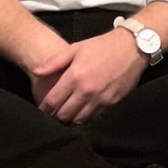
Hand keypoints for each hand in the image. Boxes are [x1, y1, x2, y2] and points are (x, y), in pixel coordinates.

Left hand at [33, 29, 147, 124]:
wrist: (131, 48)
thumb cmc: (101, 46)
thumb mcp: (75, 49)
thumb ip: (54, 62)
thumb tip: (37, 72)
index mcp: (74, 76)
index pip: (53, 101)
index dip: (44, 109)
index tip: (42, 110)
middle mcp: (85, 91)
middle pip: (64, 115)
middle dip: (55, 117)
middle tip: (52, 115)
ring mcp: (99, 99)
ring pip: (79, 120)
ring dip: (70, 121)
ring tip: (66, 116)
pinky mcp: (111, 103)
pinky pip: (94, 118)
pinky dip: (85, 118)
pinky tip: (82, 113)